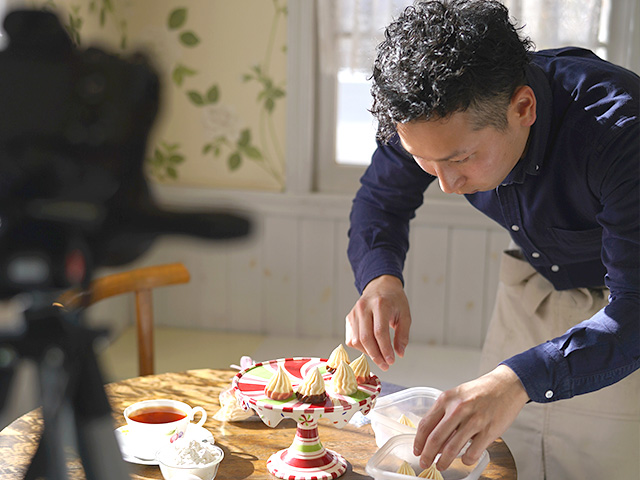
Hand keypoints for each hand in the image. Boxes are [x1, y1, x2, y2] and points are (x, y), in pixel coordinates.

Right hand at [345, 275, 410, 369]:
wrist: (380, 286)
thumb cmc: (394, 300)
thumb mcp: (405, 315)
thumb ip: (403, 335)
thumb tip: (399, 354)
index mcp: (380, 304)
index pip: (379, 332)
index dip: (385, 349)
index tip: (391, 361)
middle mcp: (363, 307)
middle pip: (366, 338)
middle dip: (376, 356)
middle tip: (386, 365)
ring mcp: (354, 313)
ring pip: (356, 340)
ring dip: (368, 353)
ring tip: (380, 358)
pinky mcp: (349, 318)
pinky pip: (351, 338)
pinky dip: (361, 348)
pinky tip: (371, 349)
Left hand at [413, 365, 528, 470]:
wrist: (506, 385)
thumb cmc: (481, 391)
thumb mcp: (457, 396)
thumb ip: (445, 414)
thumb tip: (434, 438)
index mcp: (447, 399)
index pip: (426, 424)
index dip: (418, 441)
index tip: (417, 450)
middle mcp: (458, 409)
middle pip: (435, 439)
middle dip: (427, 455)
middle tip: (425, 463)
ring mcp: (474, 420)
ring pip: (452, 449)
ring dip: (444, 462)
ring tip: (441, 465)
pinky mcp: (489, 431)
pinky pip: (472, 453)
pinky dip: (466, 460)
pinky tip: (465, 459)